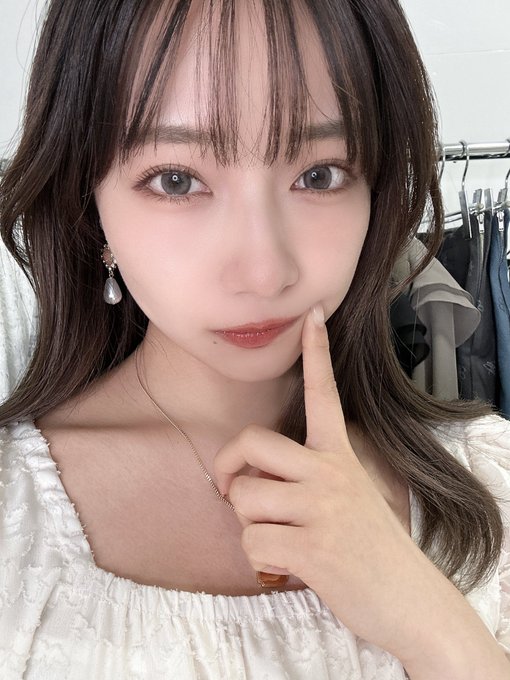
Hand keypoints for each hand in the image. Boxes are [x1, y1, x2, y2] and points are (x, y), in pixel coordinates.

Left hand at [213, 306, 461, 659]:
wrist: (409, 600)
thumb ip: (307, 476)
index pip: (324, 392)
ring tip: (279, 536)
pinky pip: (251, 542)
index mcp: (340, 454)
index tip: (312, 314)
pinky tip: (287, 562)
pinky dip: (259, 558)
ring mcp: (320, 508)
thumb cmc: (372, 545)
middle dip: (229, 466)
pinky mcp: (311, 547)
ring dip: (248, 523)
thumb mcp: (350, 495)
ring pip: (244, 498)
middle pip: (251, 441)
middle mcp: (330, 471)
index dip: (316, 350)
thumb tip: (250, 476)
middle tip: (234, 487)